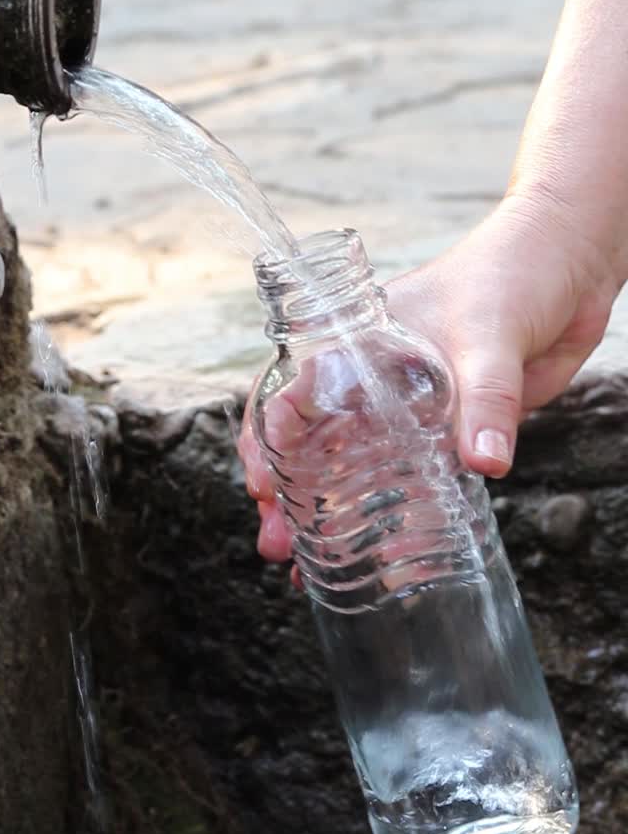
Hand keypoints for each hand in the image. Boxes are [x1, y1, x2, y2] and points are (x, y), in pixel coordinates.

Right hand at [238, 189, 619, 568]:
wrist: (568, 267)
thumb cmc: (511, 273)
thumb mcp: (489, 334)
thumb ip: (487, 398)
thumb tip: (487, 462)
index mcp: (360, 341)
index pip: (293, 388)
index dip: (267, 435)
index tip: (264, 482)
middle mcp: (375, 378)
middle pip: (312, 440)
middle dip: (289, 493)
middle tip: (276, 542)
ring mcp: (411, 408)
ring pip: (355, 467)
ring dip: (329, 514)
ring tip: (307, 565)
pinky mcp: (452, 431)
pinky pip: (415, 482)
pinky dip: (395, 519)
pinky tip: (387, 557)